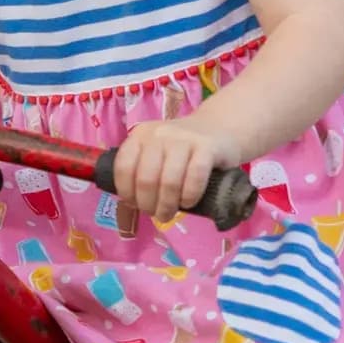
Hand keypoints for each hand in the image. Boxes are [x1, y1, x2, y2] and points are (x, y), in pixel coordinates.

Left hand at [110, 115, 236, 223]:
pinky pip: (195, 177)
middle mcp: (159, 134)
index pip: (123, 167)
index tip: (135, 205)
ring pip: (169, 181)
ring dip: (167, 205)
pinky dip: (189, 196)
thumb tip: (131, 204)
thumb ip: (142, 170)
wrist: (220, 127)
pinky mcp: (207, 147)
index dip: (127, 192)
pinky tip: (189, 202)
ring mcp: (184, 139)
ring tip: (169, 214)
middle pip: (145, 179)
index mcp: (140, 135)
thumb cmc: (183, 149)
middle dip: (148, 204)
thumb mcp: (157, 152)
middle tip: (157, 214)